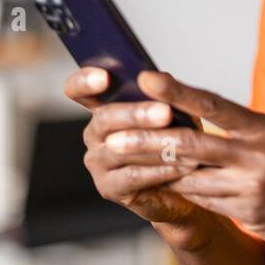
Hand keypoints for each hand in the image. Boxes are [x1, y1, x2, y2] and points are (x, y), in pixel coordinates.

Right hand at [63, 66, 205, 232]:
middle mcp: (94, 134)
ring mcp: (98, 162)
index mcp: (104, 108)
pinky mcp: (109, 188)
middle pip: (105, 118)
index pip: (79, 90)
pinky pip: (133, 177)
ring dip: (155, 144)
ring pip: (120, 149)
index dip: (84, 81)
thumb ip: (162, 93)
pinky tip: (181, 165)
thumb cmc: (175, 139)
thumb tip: (161, 77)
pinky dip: (160, 170)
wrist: (185, 181)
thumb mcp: (174, 110)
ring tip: (185, 140)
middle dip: (137, 114)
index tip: (104, 77)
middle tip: (166, 112)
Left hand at [133, 70, 264, 258]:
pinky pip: (205, 200)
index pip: (215, 104)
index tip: (147, 78)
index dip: (178, 91)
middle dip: (149, 141)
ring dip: (161, 172)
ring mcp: (253, 184)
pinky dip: (185, 193)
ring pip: (191, 176)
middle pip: (192, 143)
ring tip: (129, 163)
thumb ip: (241, 131)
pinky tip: (169, 188)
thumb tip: (194, 117)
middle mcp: (258, 153)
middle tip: (115, 137)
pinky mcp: (249, 212)